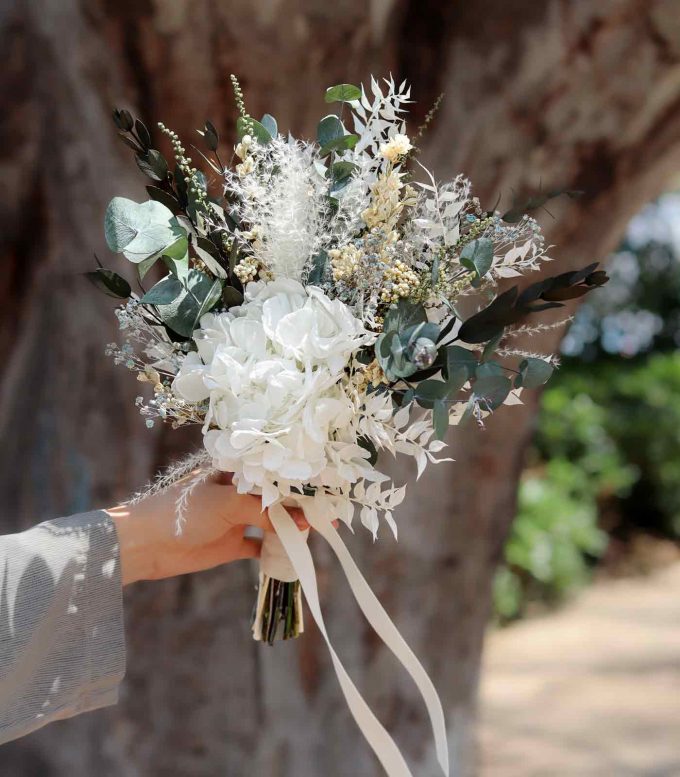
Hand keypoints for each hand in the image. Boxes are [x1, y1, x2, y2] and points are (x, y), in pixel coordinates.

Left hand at [106, 474, 307, 584]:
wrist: (145, 544)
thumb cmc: (182, 511)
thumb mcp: (227, 504)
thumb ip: (264, 512)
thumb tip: (301, 524)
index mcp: (234, 471)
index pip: (273, 471)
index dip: (298, 479)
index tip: (324, 486)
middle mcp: (237, 492)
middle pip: (276, 498)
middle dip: (300, 505)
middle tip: (329, 512)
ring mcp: (235, 518)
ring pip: (271, 521)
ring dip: (291, 527)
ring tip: (317, 530)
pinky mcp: (230, 544)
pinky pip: (260, 546)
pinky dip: (276, 550)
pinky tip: (294, 552)